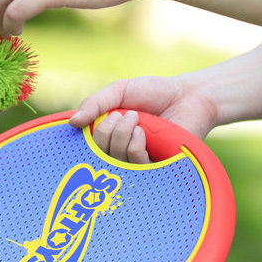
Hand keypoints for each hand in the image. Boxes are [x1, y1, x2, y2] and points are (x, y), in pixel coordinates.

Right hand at [69, 75, 218, 162]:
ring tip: (136, 119)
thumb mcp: (121, 90)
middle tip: (123, 115)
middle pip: (98, 157)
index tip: (97, 118)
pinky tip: (143, 133)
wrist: (189, 96)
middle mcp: (119, 151)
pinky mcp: (155, 170)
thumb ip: (96, 103)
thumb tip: (72, 122)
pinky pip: (136, 169)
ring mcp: (136, 161)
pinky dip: (134, 148)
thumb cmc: (156, 92)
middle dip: (106, 133)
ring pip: (115, 162)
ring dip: (121, 137)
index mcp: (108, 134)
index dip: (85, 136)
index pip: (85, 146)